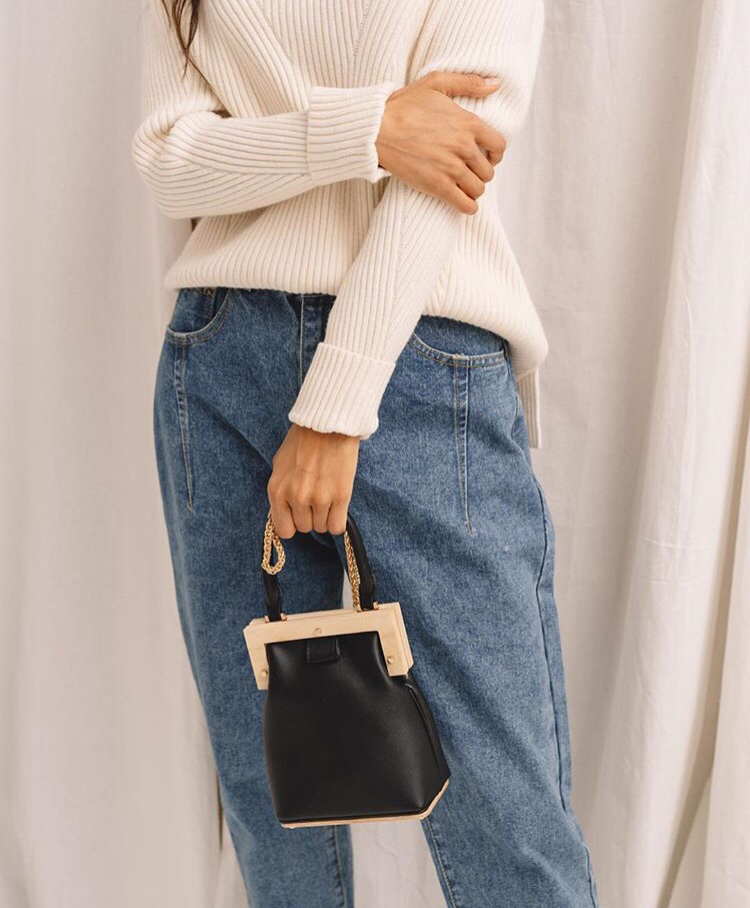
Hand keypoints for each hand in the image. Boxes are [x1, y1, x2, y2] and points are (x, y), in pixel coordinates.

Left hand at [268, 424, 360, 537]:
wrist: (328, 425)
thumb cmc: (303, 441)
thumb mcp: (280, 465)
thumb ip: (280, 490)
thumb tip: (283, 511)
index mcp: (277, 491)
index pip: (284, 530)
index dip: (293, 523)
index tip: (299, 515)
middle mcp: (296, 497)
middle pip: (305, 528)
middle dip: (310, 517)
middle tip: (316, 499)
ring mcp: (319, 498)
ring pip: (322, 527)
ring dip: (325, 516)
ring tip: (328, 497)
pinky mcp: (340, 496)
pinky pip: (337, 526)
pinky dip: (338, 521)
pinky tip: (338, 507)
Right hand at [375, 71, 507, 213]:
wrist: (377, 130)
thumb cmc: (403, 106)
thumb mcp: (436, 83)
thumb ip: (469, 82)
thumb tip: (496, 83)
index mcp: (469, 123)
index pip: (499, 146)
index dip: (495, 154)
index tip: (486, 157)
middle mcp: (465, 147)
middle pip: (488, 171)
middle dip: (481, 173)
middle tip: (470, 173)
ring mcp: (452, 169)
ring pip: (478, 189)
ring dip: (473, 190)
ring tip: (463, 187)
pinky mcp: (438, 186)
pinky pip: (465, 204)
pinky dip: (467, 207)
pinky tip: (463, 203)